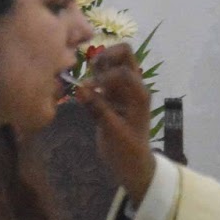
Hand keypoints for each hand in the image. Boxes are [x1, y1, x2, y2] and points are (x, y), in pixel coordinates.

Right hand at [75, 43, 156, 200]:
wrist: (132, 165)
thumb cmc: (127, 150)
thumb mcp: (113, 132)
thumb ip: (98, 109)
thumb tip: (79, 89)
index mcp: (139, 94)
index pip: (124, 70)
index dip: (105, 76)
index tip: (89, 89)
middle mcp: (133, 87)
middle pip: (123, 54)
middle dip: (105, 57)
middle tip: (89, 71)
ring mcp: (123, 90)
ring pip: (112, 64)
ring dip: (97, 67)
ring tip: (85, 83)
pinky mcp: (112, 96)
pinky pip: (103, 78)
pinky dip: (93, 79)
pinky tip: (83, 92)